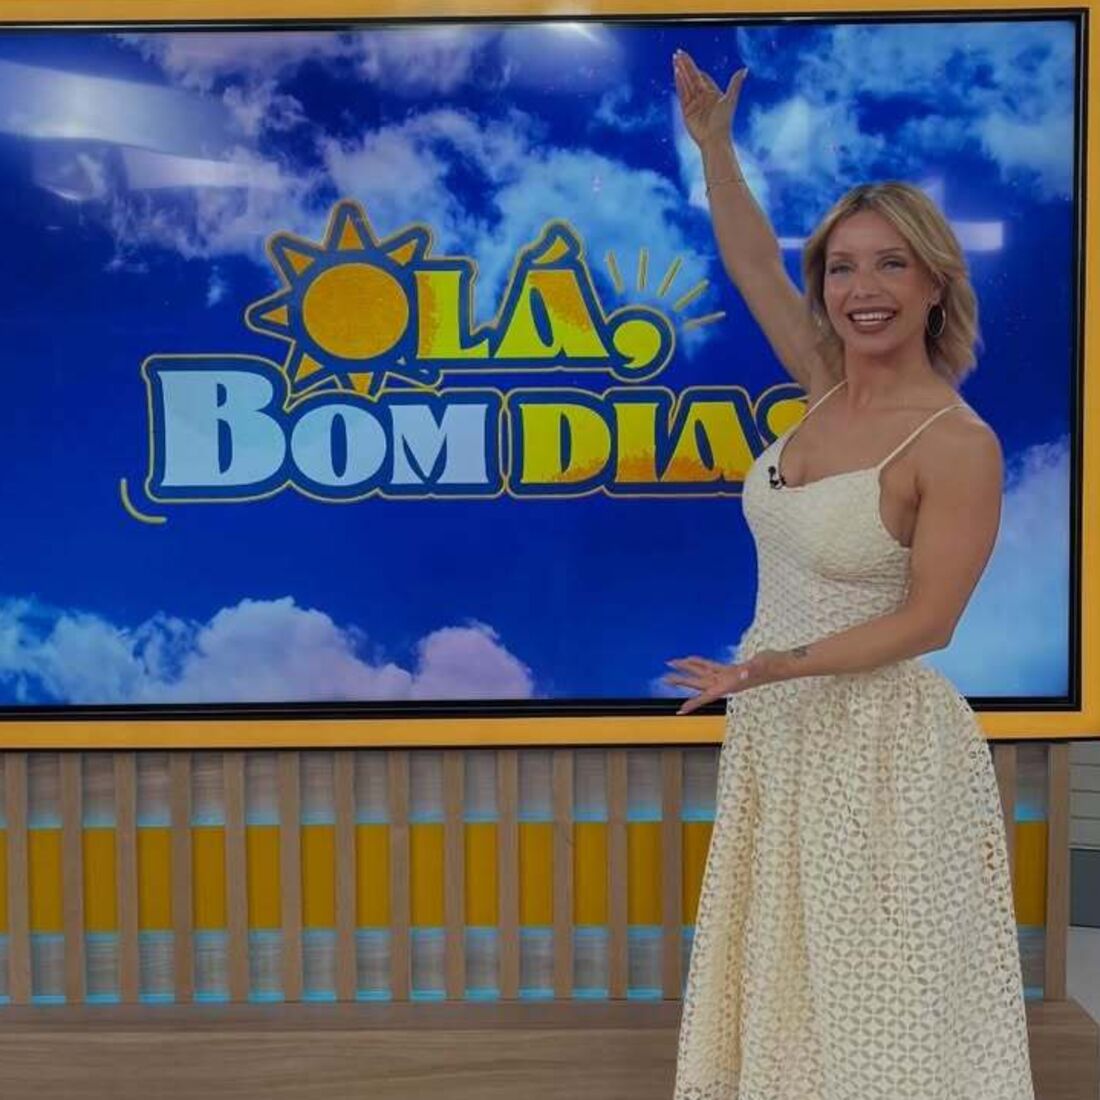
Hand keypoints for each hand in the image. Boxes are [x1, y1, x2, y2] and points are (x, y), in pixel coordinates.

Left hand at [664, 650, 789, 714]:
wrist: (782, 664)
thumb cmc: (772, 666)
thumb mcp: (760, 666)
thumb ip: (750, 670)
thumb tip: (741, 673)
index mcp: (729, 685)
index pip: (707, 696)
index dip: (693, 704)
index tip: (680, 711)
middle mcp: (726, 683)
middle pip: (698, 684)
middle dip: (682, 681)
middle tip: (665, 678)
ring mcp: (727, 676)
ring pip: (702, 674)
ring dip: (687, 670)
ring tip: (672, 664)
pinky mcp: (730, 670)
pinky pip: (710, 666)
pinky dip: (700, 663)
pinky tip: (691, 660)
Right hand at [672, 49, 746, 149]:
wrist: (714, 139)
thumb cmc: (724, 121)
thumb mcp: (730, 99)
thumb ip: (735, 84)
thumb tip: (744, 69)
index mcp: (712, 93)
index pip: (701, 77)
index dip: (695, 67)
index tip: (687, 57)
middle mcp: (701, 97)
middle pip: (692, 77)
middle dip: (685, 65)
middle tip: (678, 53)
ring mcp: (693, 104)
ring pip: (686, 84)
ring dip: (680, 72)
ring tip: (675, 59)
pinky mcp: (686, 111)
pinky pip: (682, 94)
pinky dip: (679, 83)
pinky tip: (676, 73)